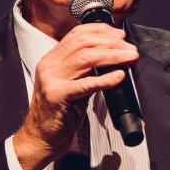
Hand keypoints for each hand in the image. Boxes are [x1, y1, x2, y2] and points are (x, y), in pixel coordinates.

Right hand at [13, 23, 138, 169]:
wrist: (41, 138)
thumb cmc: (59, 113)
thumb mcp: (73, 84)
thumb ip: (88, 70)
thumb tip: (114, 58)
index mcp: (52, 59)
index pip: (77, 34)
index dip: (101, 31)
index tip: (120, 35)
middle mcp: (49, 65)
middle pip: (83, 43)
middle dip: (110, 42)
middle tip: (129, 48)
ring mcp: (51, 80)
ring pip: (85, 59)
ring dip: (112, 56)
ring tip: (129, 57)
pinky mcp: (57, 96)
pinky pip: (85, 84)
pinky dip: (105, 79)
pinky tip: (118, 77)